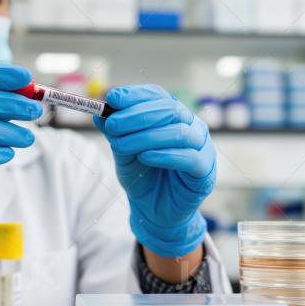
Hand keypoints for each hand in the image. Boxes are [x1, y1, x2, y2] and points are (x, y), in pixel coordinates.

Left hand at [94, 85, 215, 257]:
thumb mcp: (123, 151)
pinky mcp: (205, 170)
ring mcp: (202, 146)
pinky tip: (145, 157)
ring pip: (179, 132)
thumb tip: (99, 113)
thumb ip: (115, 132)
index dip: (135, 95)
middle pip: (170, 109)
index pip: (157, 95)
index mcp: (172, 115)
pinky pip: (189, 157)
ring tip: (121, 145)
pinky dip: (164, 155)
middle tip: (113, 124)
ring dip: (146, 136)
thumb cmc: (142, 176)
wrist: (154, 211)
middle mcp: (191, 125)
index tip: (112, 98)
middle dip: (137, 115)